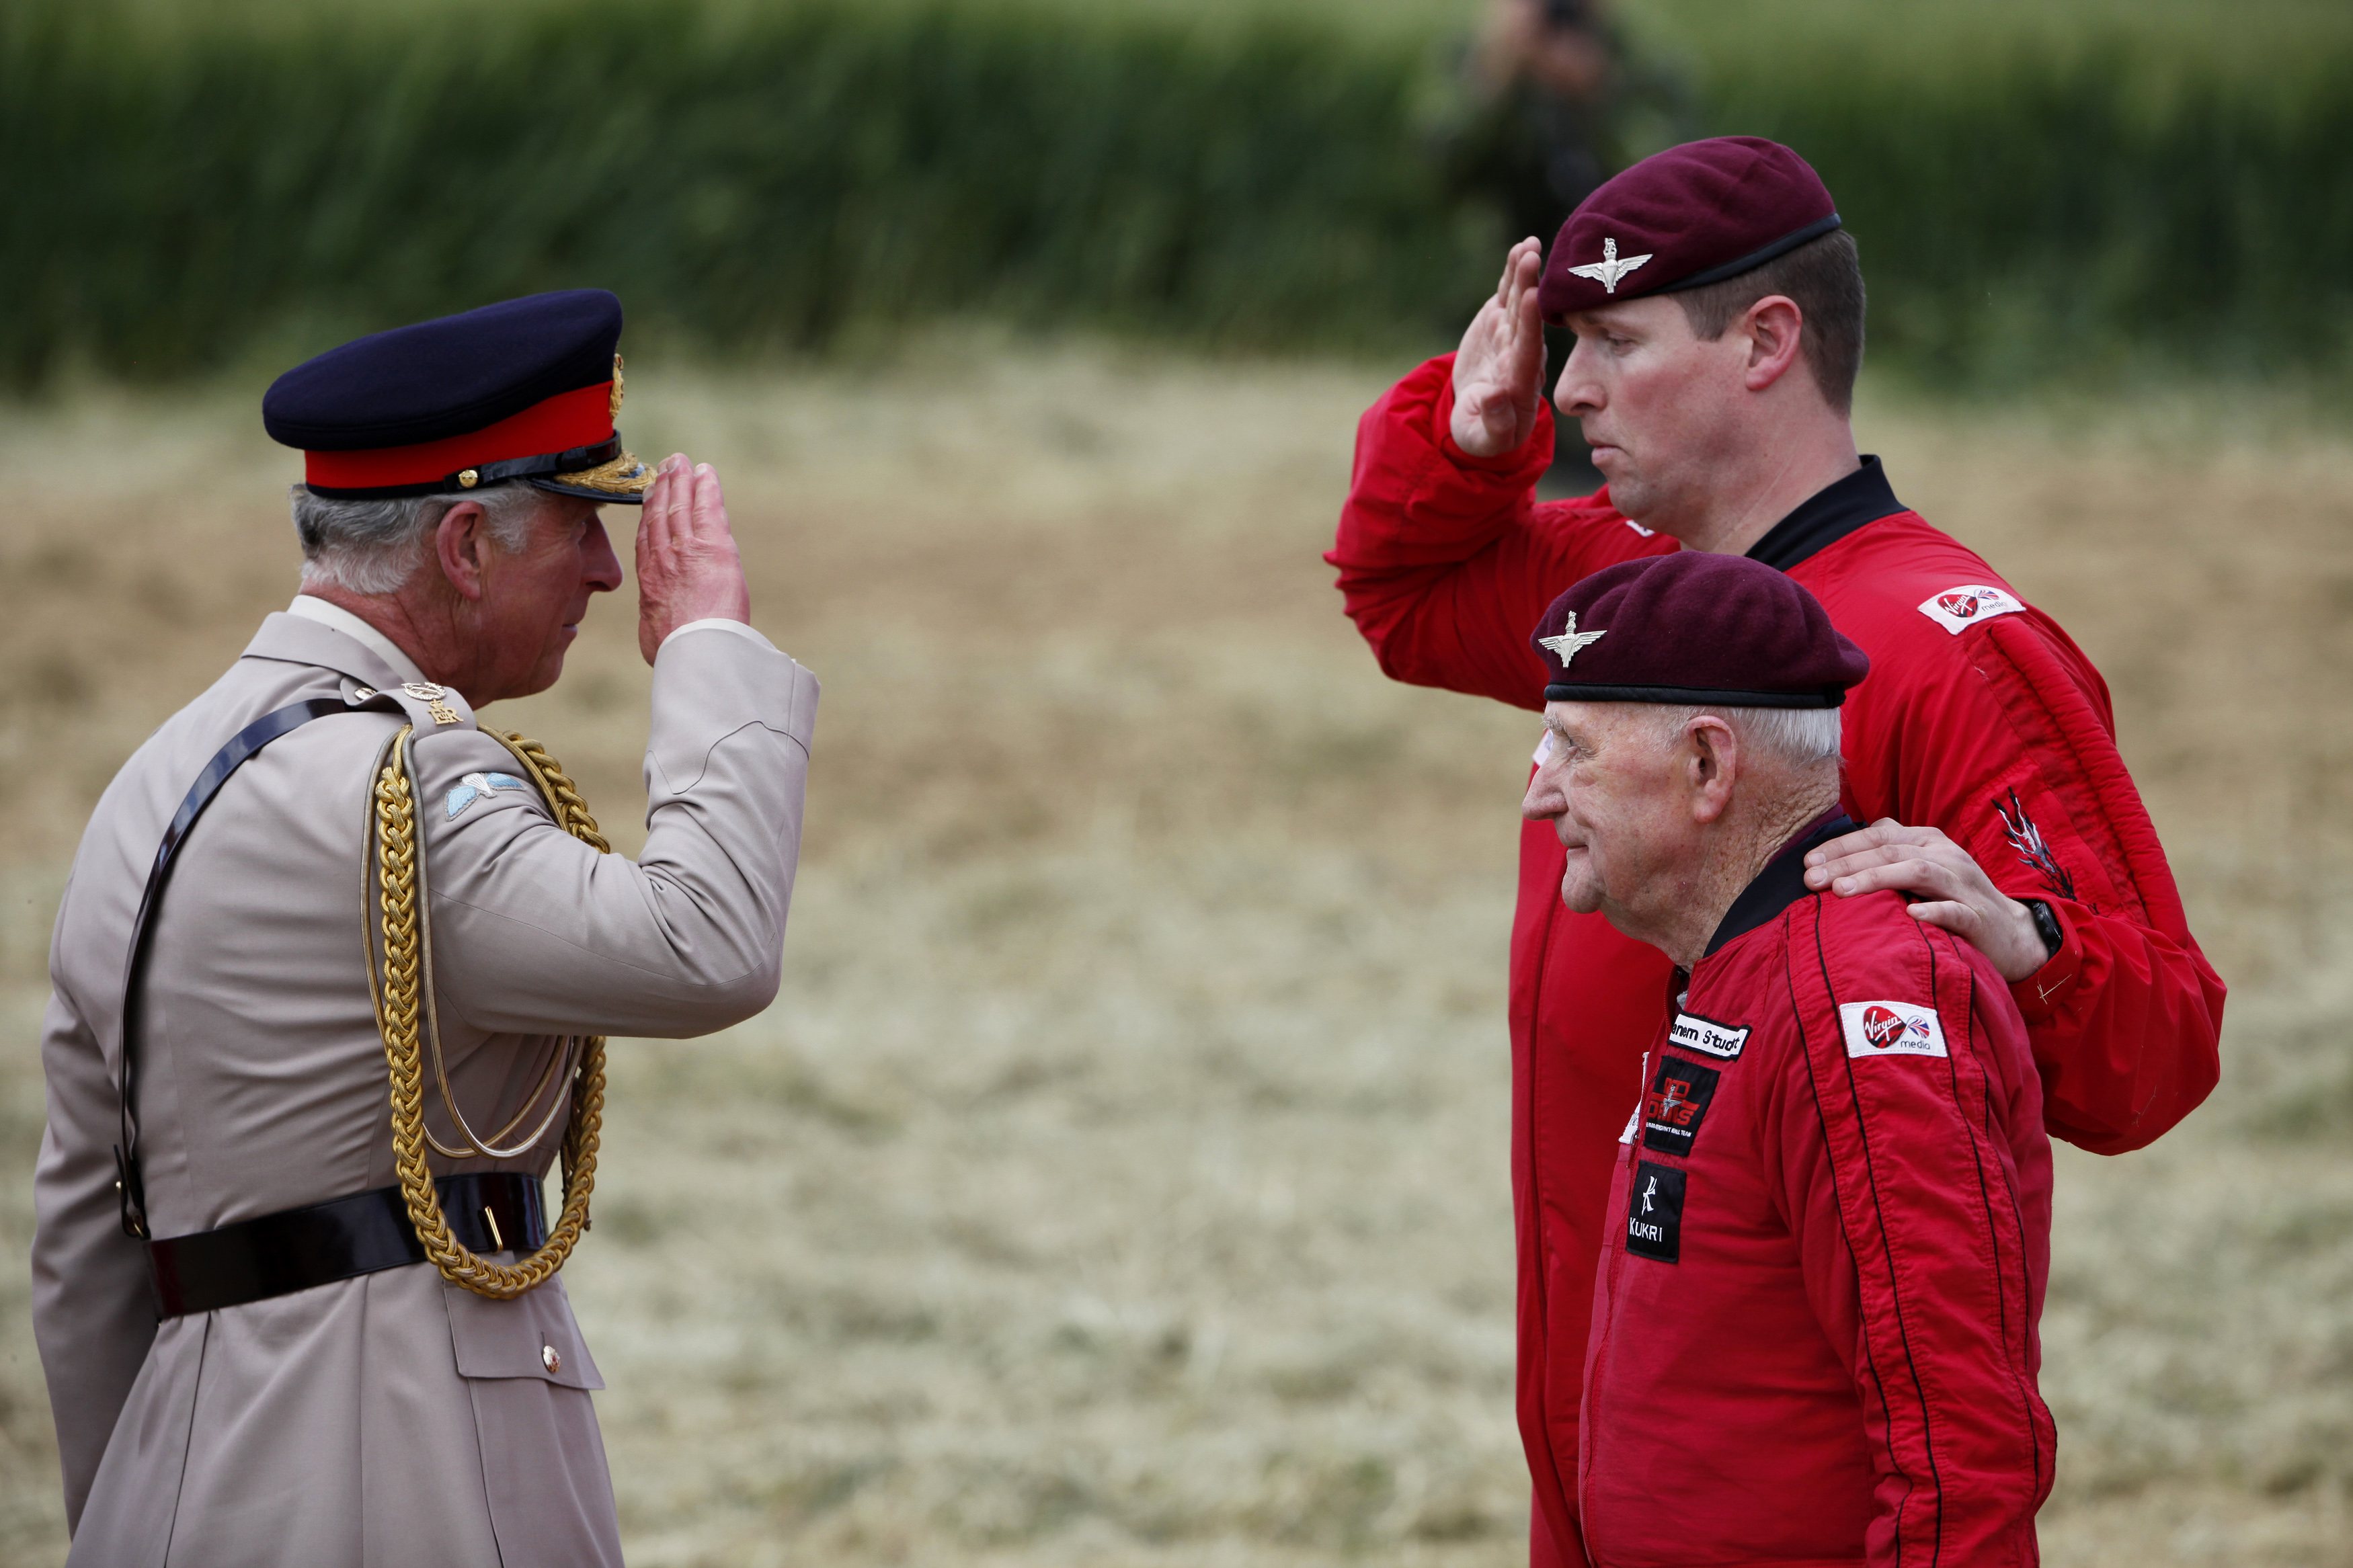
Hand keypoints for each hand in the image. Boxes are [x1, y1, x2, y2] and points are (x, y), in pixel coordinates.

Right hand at [635, 453, 751, 665]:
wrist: (694, 651)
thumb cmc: (677, 655)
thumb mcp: (656, 642)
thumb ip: (657, 630)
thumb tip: (658, 641)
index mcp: (651, 582)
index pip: (647, 541)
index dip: (647, 516)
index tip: (648, 498)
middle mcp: (663, 560)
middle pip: (659, 516)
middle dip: (662, 490)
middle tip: (665, 468)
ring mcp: (686, 549)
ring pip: (680, 507)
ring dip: (681, 482)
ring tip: (681, 463)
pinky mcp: (713, 546)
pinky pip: (708, 508)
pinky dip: (705, 488)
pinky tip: (705, 472)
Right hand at [1449, 237, 1549, 457]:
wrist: (1479, 418)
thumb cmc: (1483, 435)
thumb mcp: (1484, 438)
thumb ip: (1494, 423)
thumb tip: (1494, 397)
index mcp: (1520, 382)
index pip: (1529, 349)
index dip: (1532, 324)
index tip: (1534, 298)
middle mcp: (1522, 354)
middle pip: (1528, 319)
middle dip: (1530, 288)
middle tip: (1533, 259)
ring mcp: (1512, 335)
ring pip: (1520, 301)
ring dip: (1525, 274)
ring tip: (1529, 246)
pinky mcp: (1501, 322)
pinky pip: (1509, 295)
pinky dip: (1513, 273)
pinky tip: (1522, 248)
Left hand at [1804, 819, 2051, 981]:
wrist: (2011, 934)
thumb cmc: (1952, 901)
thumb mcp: (1918, 873)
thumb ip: (1885, 862)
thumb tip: (1831, 865)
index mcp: (1926, 842)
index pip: (1878, 835)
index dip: (1841, 847)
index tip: (1807, 863)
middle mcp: (1945, 855)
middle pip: (1891, 851)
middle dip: (1847, 864)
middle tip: (1812, 880)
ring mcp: (1963, 884)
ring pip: (1919, 872)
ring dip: (1877, 879)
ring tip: (1842, 892)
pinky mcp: (1978, 916)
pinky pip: (1955, 910)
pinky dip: (1933, 910)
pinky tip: (1910, 914)